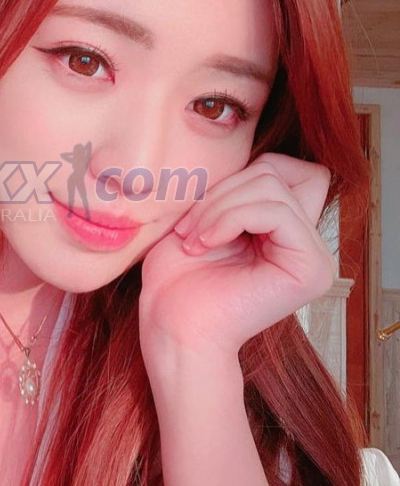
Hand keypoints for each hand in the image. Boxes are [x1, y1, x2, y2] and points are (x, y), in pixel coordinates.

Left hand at [138, 152, 336, 364]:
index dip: (238, 176)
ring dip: (220, 207)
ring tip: (195, 239)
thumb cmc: (177, 280)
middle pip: (276, 172)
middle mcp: (307, 244)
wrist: (172, 328)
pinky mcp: (311, 269)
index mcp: (285, 231)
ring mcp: (315, 258)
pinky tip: (208, 243)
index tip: (199, 212)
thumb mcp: (204, 217)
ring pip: (272, 188)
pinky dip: (232, 218)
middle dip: (221, 192)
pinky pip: (276, 211)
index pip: (281, 168)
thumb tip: (259, 157)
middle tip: (189, 229)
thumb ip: (237, 189)